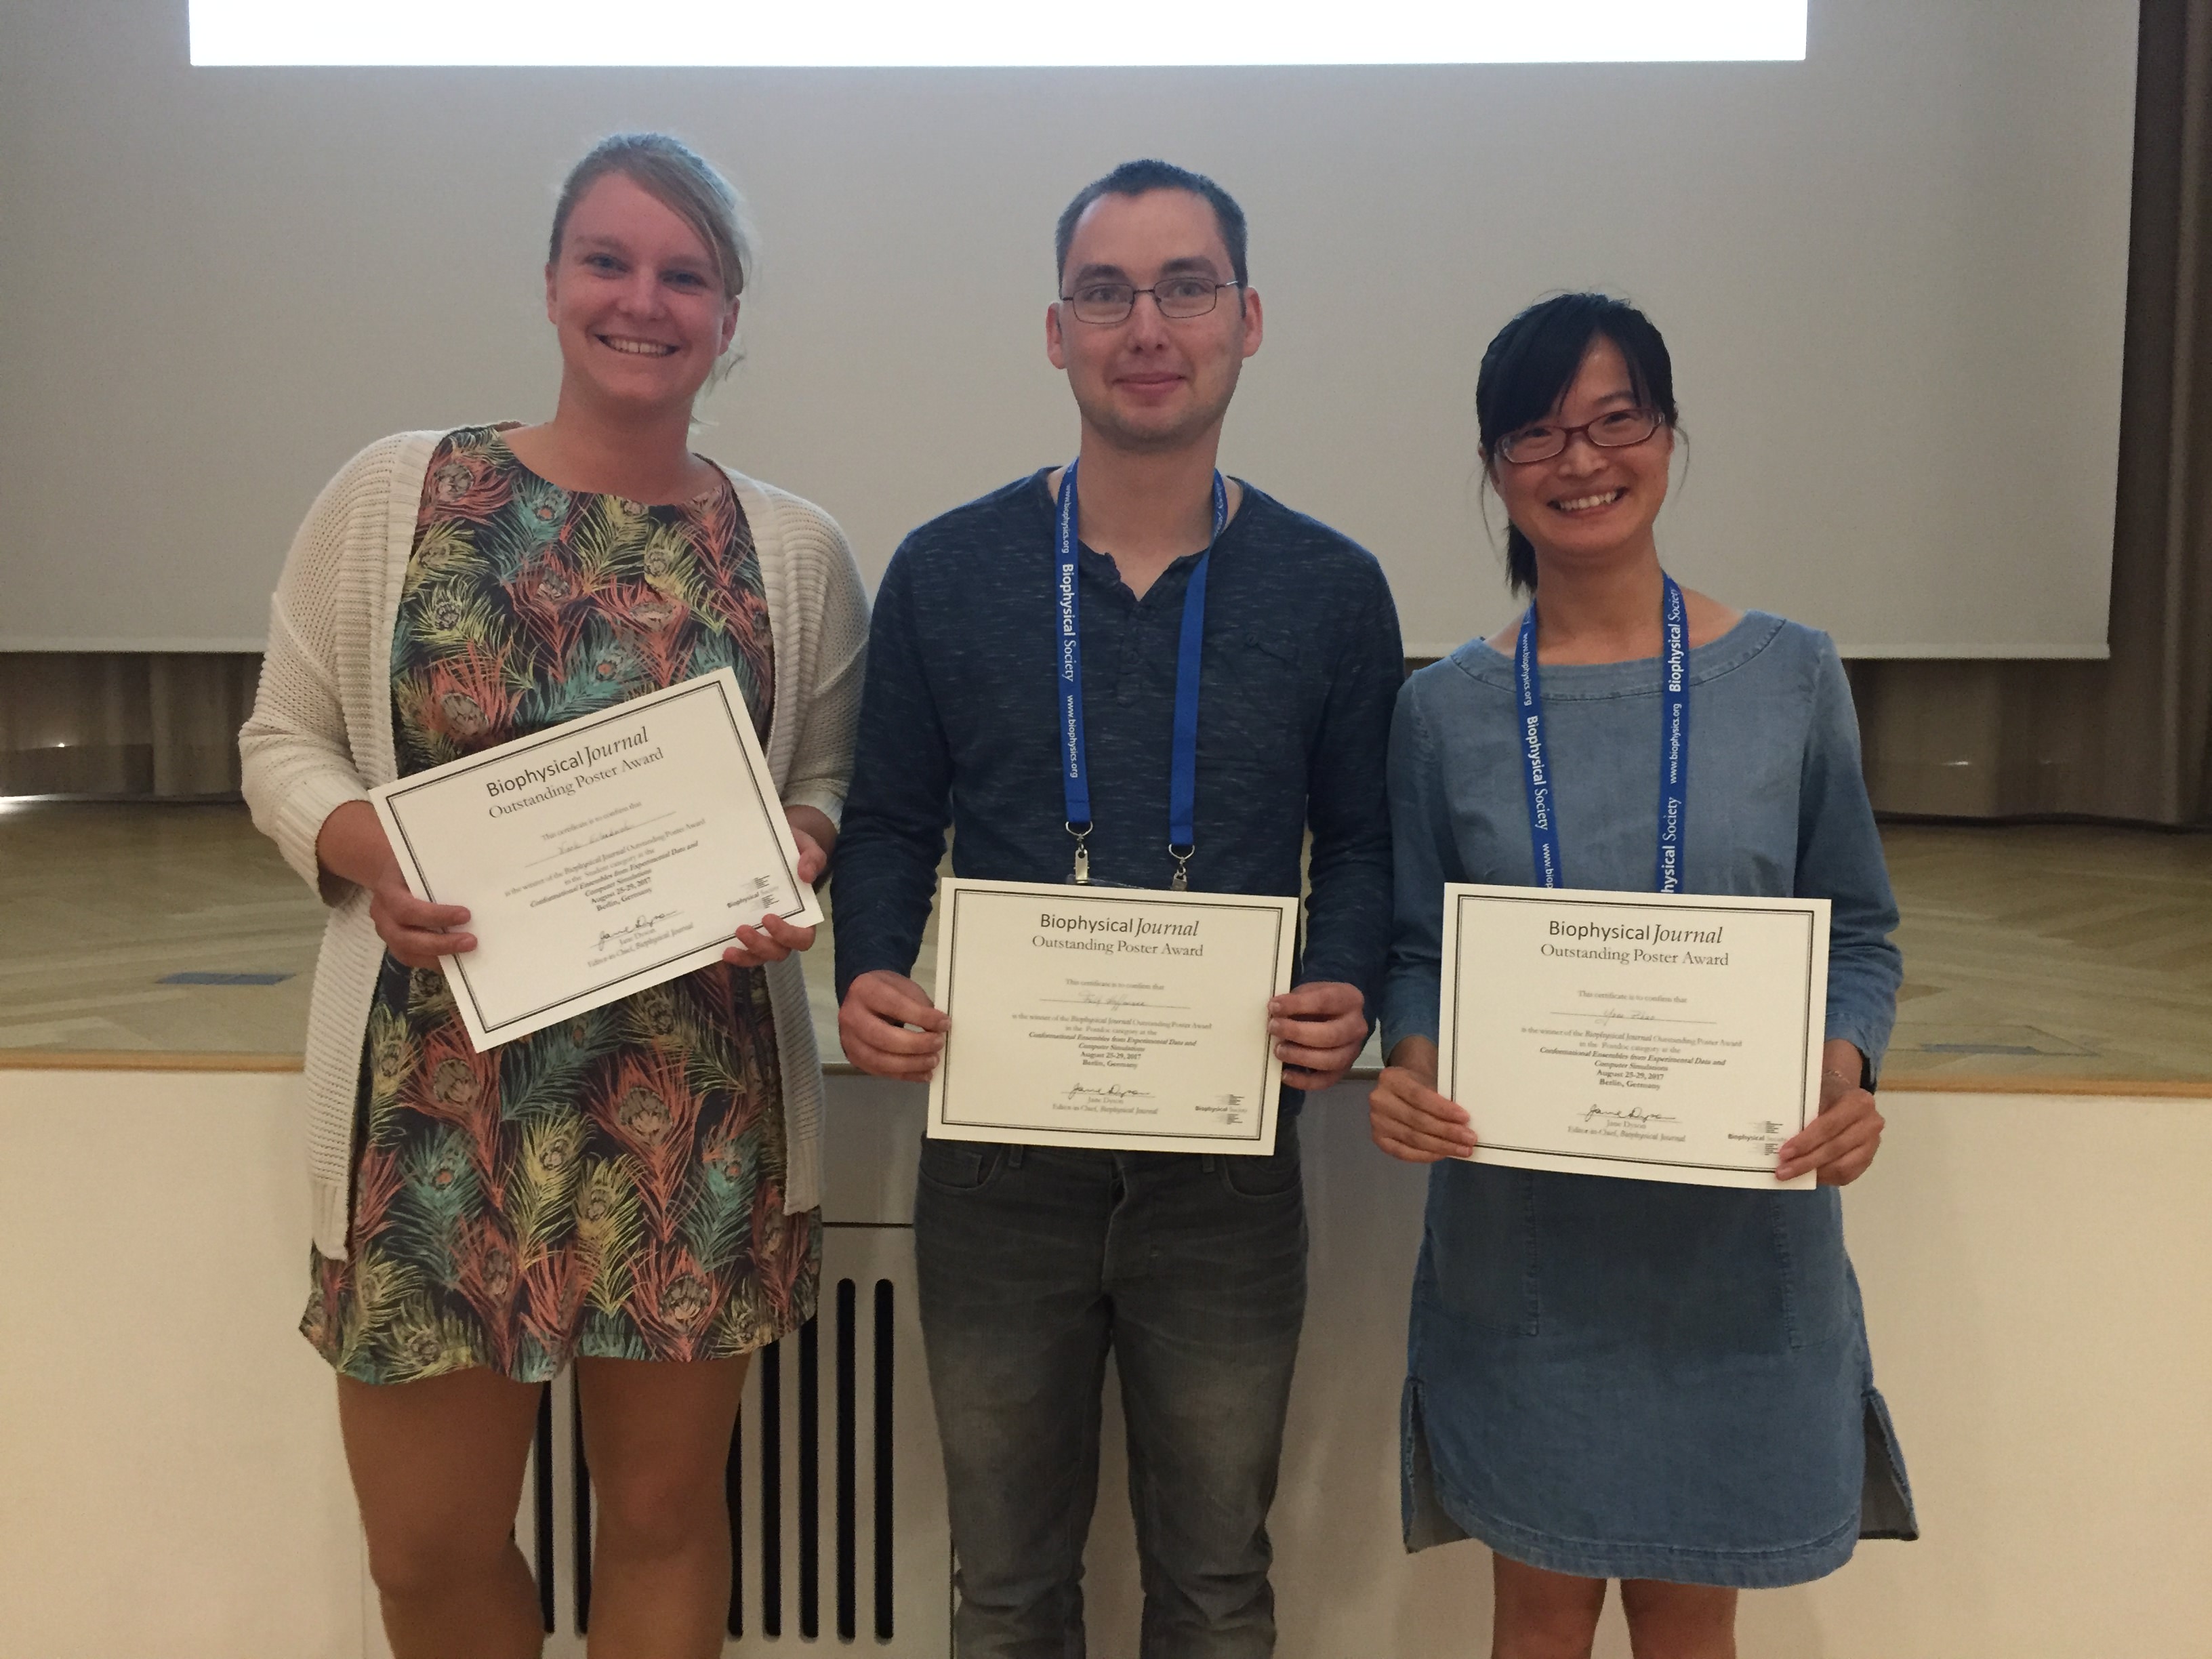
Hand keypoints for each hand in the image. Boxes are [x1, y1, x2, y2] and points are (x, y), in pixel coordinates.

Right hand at [317, 800, 473, 968]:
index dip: (436, 916)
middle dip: (441, 943)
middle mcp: (382, 915)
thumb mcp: (421, 862)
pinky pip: (412, 958)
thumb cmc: (413, 868)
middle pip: (406, 938)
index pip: (407, 909)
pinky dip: (435, 961)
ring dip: (439, 955)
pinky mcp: (394, 944)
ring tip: (467, 954)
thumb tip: (477, 883)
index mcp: (387, 891)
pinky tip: (457, 959)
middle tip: (471, 942)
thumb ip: (439, 873)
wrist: (392, 873)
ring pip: (407, 953)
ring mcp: (386, 933)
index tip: (466, 915)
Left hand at [723, 813, 831, 966]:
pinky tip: (718, 947)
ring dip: (745, 956)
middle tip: (742, 929)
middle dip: (760, 945)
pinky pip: (742, 950)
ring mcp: (764, 933)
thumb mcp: (806, 847)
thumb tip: (806, 875)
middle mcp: (784, 930)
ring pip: (758, 956)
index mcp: (803, 915)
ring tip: (728, 948)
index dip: (787, 934)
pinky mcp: (746, 931)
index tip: (768, 917)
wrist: (775, 845)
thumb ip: (812, 858)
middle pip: (778, 951)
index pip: (802, 937)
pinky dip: (733, 952)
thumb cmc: (794, 850)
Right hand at [838, 970, 948, 1081]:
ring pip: (880, 1060)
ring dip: (911, 1064)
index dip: (921, 1017)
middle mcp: (851, 1016)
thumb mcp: (904, 988)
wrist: (862, 996)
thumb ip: (920, 1006)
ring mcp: (849, 1040)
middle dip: (915, 1044)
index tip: (944, 1023)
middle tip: (938, 1043)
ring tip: (933, 1061)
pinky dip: (905, 1075)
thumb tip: (939, 1030)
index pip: (895, 1006)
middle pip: (883, 1037)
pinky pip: (880, 1071)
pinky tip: (923, 1073)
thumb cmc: (887, 991)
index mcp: (865, 991)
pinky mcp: (854, 1058)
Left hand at [1269, 980, 1368, 1089]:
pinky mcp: (1343, 1070)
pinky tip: (1285, 1075)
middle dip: (1298, 1032)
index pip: (1325, 1001)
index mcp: (1350, 999)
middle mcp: (1356, 1027)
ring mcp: (1352, 1051)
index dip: (1298, 1004)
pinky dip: (1304, 1081)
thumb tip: (1276, 1012)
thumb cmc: (1319, 1003)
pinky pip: (1325, 1081)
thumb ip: (1295, 1000)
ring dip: (1300, 1057)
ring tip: (1279, 1050)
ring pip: (1330, 1060)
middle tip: (1273, 1028)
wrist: (1338, 1016)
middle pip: (1331, 1034)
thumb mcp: (1310, 991)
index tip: (1274, 1006)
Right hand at [1368, 1037, 1475, 1163]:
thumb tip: (1464, 1121)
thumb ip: (1442, 1096)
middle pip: (1417, 1120)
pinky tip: (1443, 1154)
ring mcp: (1376, 1122)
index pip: (1419, 1096)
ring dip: (1441, 1146)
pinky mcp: (1379, 1139)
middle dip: (1447, 1131)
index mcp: (1391, 1079)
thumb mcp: (1429, 1079)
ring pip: (1413, 1138)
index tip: (1465, 1118)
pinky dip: (1426, 1155)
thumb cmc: (1420, 1084)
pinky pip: (1404, 1153)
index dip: (1442, 1109)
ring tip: (1463, 1149)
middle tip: (1470, 1138)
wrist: (1401, 1089)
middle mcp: (1379, 1100)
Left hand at [1776, 1042, 1884, 1183]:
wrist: (1847, 1097)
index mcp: (1858, 1102)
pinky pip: (1847, 1175)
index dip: (1806, 1142)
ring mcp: (1872, 1144)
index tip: (1783, 1153)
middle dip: (1806, 1162)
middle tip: (1782, 1171)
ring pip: (1842, 1167)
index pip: (1829, 1126)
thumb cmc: (1827, 1093)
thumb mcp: (1816, 1092)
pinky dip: (1826, 1177)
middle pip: (1834, 1148)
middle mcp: (1870, 1124)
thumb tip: (1775, 1132)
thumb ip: (1803, 1109)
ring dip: (1814, 1173)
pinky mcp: (1869, 1160)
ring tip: (1791, 1175)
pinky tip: (1808, 1177)